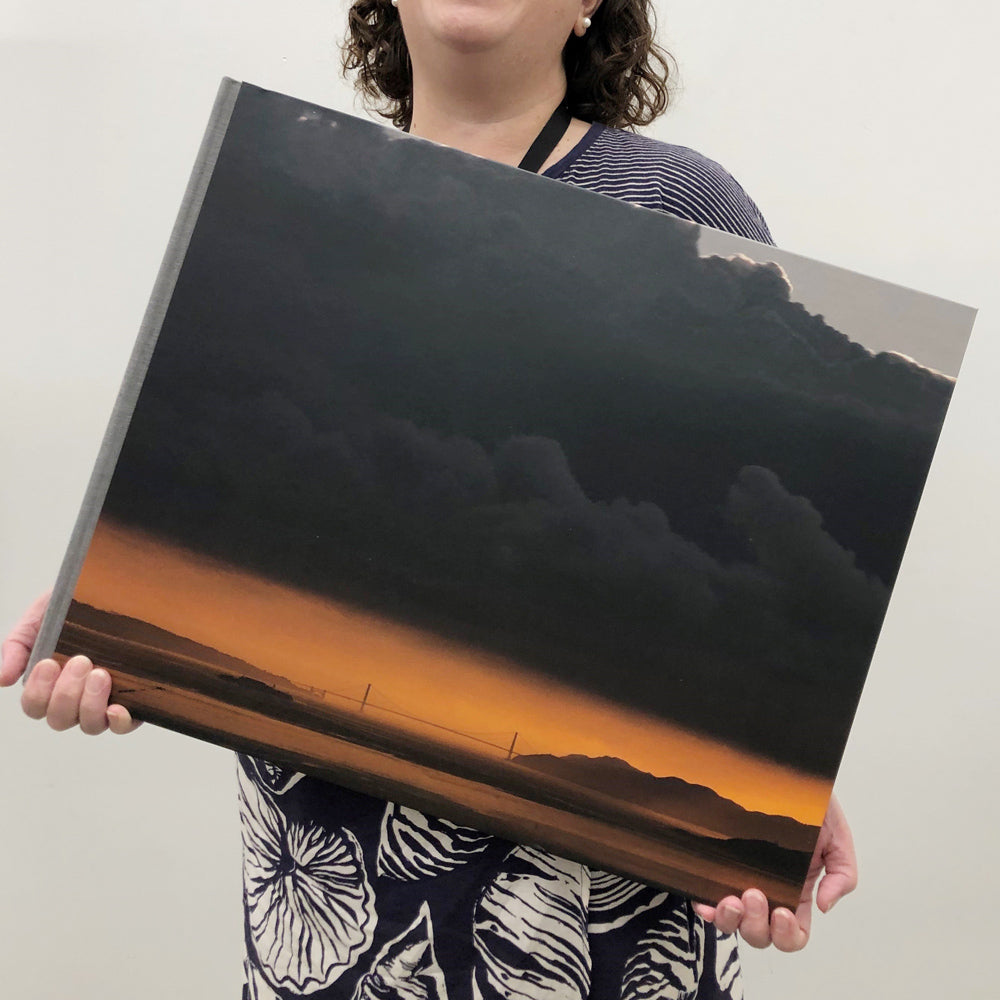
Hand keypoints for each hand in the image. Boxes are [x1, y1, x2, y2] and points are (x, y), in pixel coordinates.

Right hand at [1, 591, 140, 734]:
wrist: (114, 590)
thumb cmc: (73, 608)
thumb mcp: (39, 619)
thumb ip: (17, 646)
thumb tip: (2, 679)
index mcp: (49, 685)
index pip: (35, 706)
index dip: (39, 691)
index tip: (49, 662)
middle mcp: (74, 700)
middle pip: (60, 719)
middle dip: (66, 692)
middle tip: (81, 661)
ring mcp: (102, 703)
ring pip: (89, 725)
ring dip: (90, 703)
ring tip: (101, 674)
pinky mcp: (133, 702)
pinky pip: (123, 726)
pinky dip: (119, 723)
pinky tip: (117, 708)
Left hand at [692, 794, 856, 951]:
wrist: (782, 768)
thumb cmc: (809, 800)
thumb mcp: (838, 836)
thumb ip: (842, 874)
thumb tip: (824, 906)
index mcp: (798, 890)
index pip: (794, 933)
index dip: (788, 935)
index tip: (783, 911)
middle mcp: (768, 889)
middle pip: (760, 934)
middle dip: (757, 925)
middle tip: (754, 893)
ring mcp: (741, 876)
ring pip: (732, 922)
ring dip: (731, 921)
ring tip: (732, 898)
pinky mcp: (718, 861)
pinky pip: (706, 895)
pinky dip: (705, 907)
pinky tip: (705, 900)